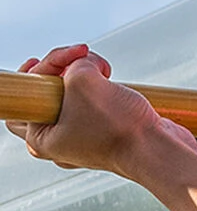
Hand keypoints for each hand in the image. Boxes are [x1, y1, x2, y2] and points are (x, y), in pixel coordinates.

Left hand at [7, 45, 196, 173]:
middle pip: (45, 96)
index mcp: (41, 138)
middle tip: (74, 60)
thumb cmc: (119, 129)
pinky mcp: (105, 133)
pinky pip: (93, 104)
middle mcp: (58, 142)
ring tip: (103, 72)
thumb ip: (73, 64)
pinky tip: (112, 83)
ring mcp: (82, 138)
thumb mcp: (83, 80)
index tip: (62, 59)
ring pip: (71, 97)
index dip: (41, 69)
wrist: (158, 150)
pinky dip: (100, 89)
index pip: (25, 97)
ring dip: (85, 77)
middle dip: (60, 71)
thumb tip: (84, 63)